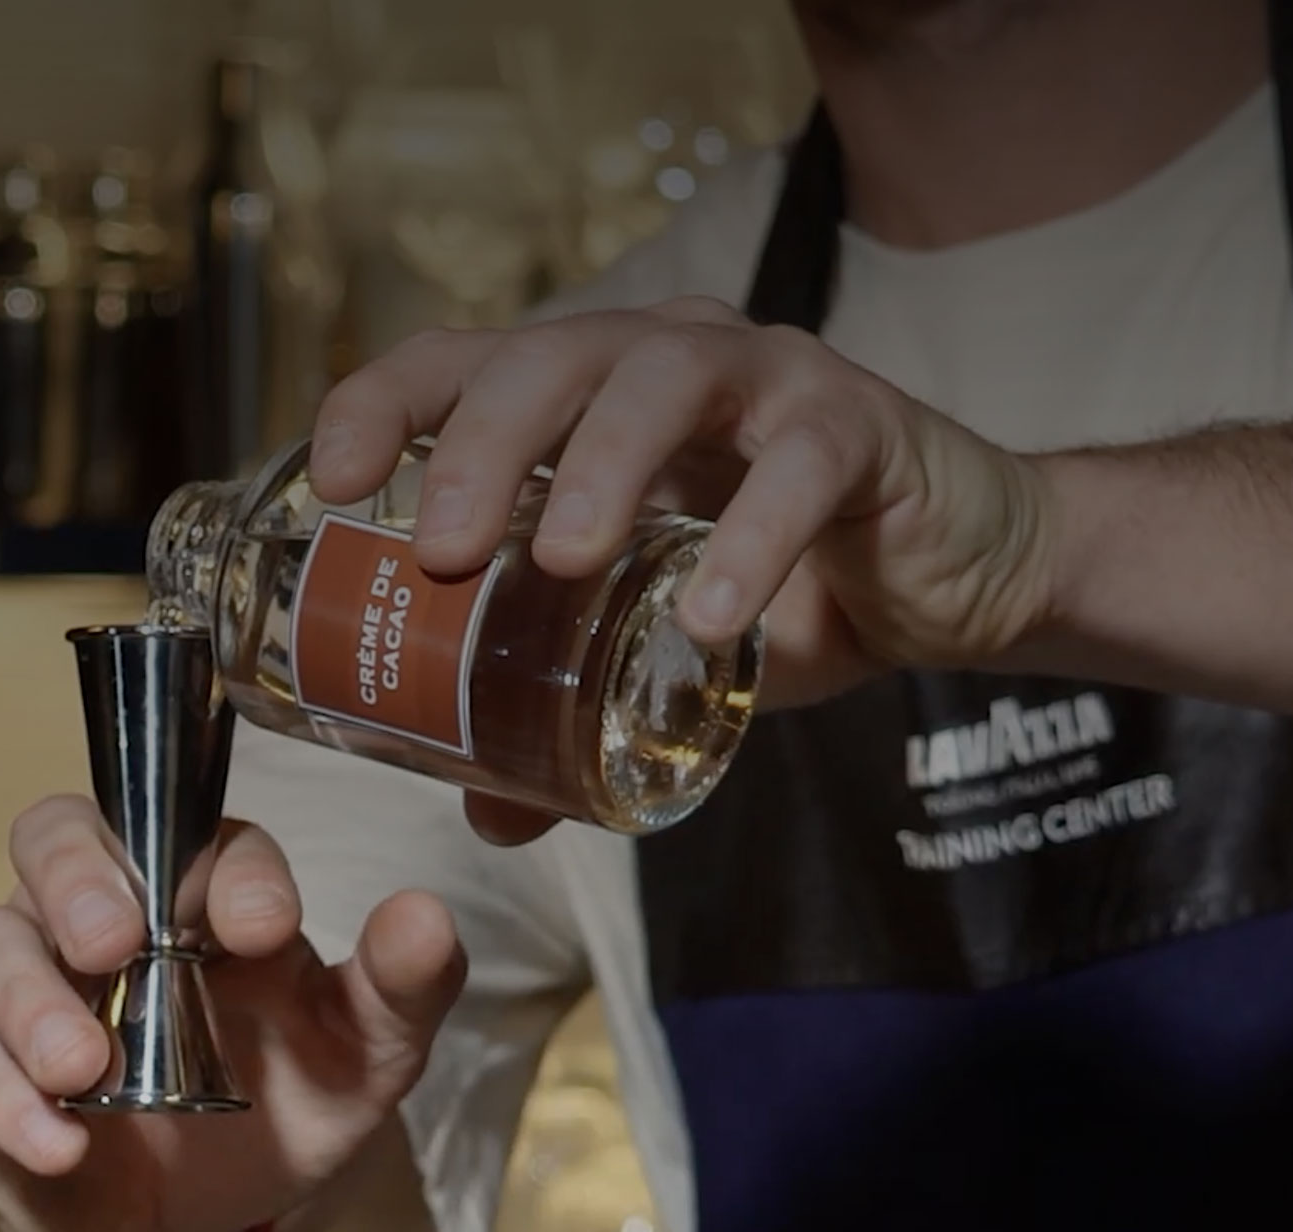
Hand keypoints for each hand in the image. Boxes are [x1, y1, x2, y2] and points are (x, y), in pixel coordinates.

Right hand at [0, 796, 463, 1231]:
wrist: (186, 1229)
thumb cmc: (275, 1109)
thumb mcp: (360, 1061)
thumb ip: (401, 989)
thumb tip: (427, 916)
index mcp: (205, 893)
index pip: (201, 835)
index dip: (229, 870)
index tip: (264, 929)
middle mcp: (106, 914)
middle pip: (56, 835)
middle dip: (80, 881)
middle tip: (119, 943)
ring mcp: (29, 983)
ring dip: (33, 1003)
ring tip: (83, 1068)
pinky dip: (4, 1101)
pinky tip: (61, 1146)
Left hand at [308, 298, 1059, 712]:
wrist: (960, 573)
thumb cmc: (797, 586)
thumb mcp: (667, 657)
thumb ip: (577, 719)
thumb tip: (487, 817)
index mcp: (595, 395)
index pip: (466, 358)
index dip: (384, 400)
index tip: (331, 482)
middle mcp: (670, 358)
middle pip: (552, 354)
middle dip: (482, 442)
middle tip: (444, 551)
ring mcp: (769, 380)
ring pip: (666, 375)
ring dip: (603, 461)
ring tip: (562, 563)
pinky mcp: (860, 424)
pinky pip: (801, 464)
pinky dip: (751, 539)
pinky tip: (713, 619)